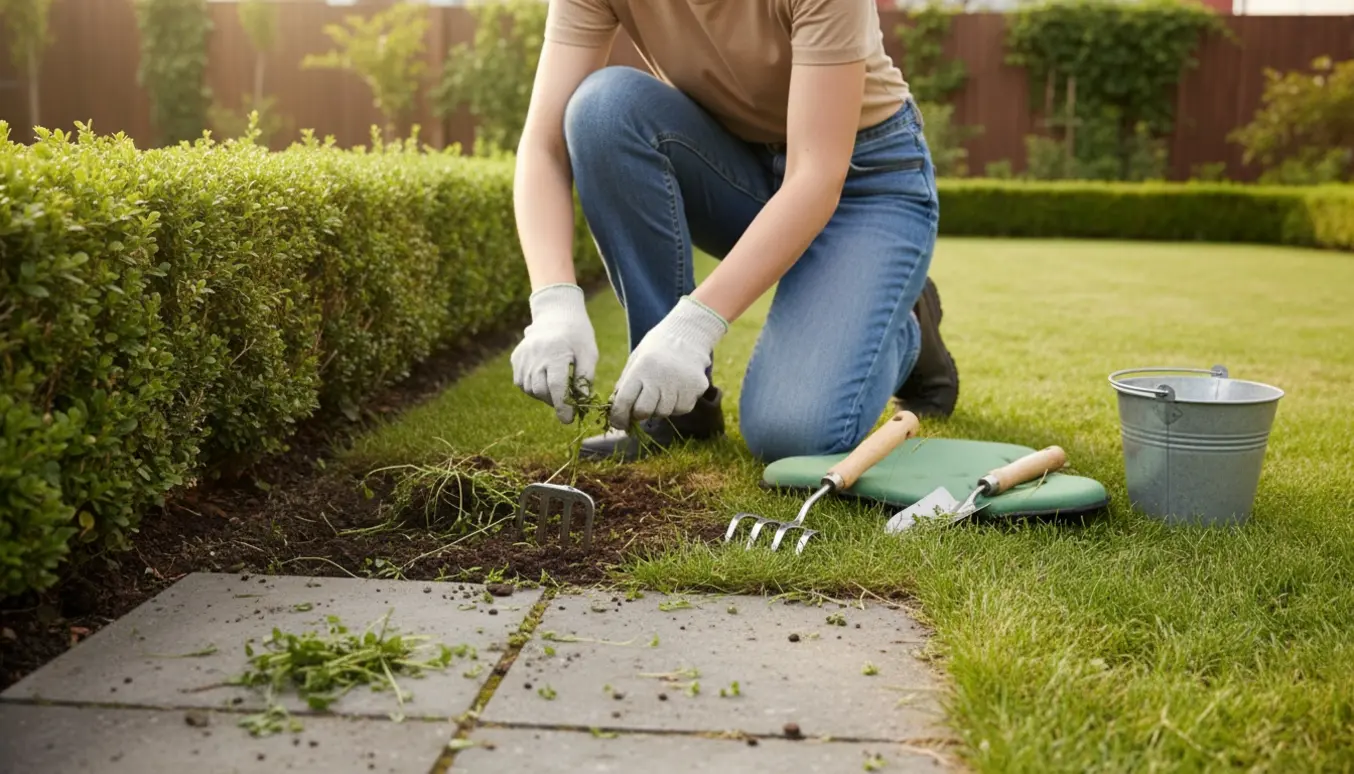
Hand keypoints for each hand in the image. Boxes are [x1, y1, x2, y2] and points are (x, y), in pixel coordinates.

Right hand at [510, 284, 598, 423]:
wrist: (557, 313)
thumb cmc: (578, 335)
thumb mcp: (589, 353)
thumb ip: (585, 377)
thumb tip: (582, 401)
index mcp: (556, 353)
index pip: (557, 387)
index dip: (562, 406)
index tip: (567, 420)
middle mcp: (535, 355)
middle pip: (540, 390)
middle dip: (553, 401)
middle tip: (566, 401)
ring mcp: (523, 356)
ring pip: (528, 388)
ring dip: (543, 395)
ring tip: (556, 387)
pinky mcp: (516, 357)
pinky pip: (520, 381)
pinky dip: (531, 387)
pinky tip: (544, 379)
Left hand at [609, 296, 727, 429]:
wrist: (688, 334)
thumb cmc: (656, 349)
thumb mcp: (635, 360)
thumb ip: (624, 384)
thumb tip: (615, 410)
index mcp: (641, 369)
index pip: (624, 402)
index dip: (618, 417)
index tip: (618, 423)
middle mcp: (660, 377)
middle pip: (644, 411)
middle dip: (639, 414)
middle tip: (641, 408)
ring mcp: (680, 383)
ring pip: (664, 413)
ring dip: (659, 408)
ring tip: (662, 391)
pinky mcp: (696, 388)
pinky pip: (682, 408)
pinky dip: (677, 405)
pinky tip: (677, 389)